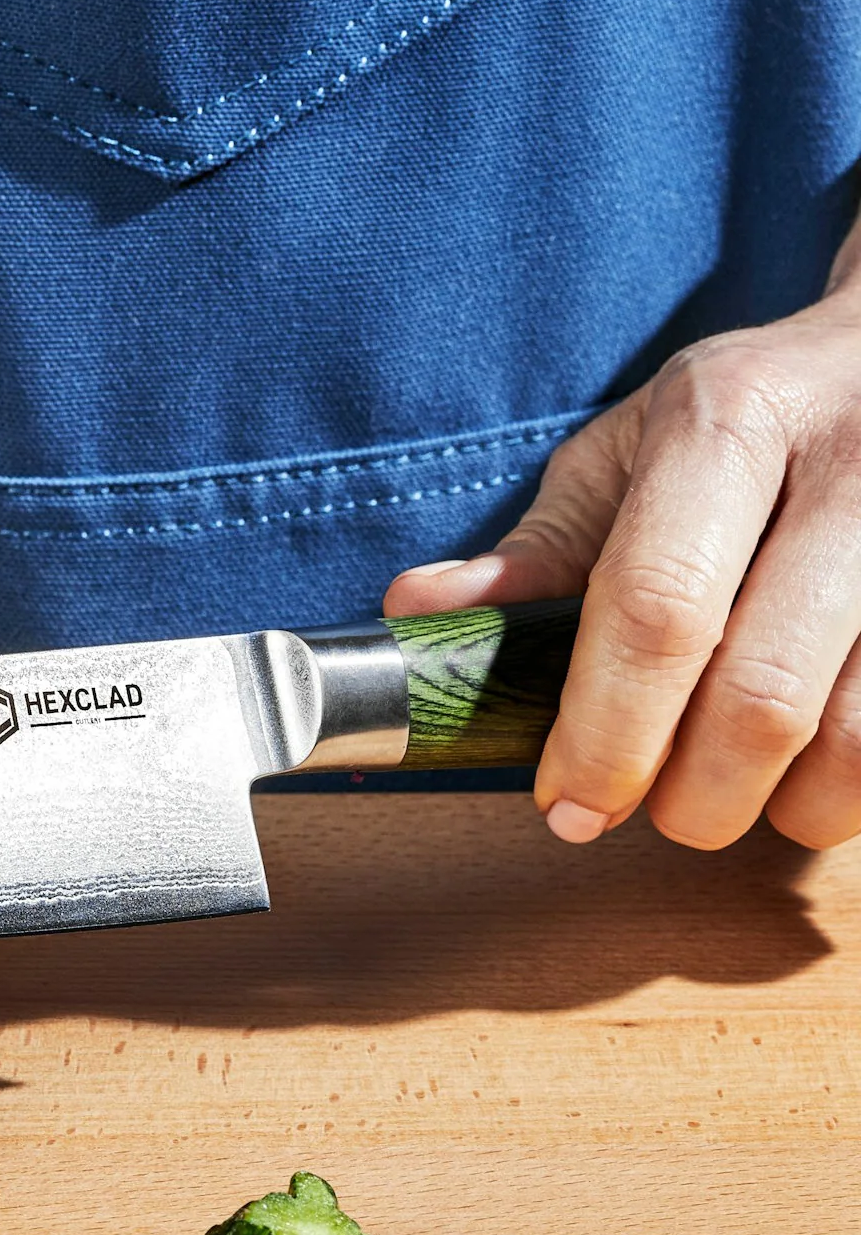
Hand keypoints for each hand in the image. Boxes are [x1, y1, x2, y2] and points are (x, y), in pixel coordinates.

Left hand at [386, 237, 860, 850]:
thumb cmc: (745, 422)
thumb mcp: (629, 453)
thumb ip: (536, 551)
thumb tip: (418, 614)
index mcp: (730, 424)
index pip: (658, 610)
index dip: (604, 734)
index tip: (568, 805)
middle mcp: (852, 467)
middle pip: (760, 697)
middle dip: (690, 796)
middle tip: (658, 812)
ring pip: (856, 737)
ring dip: (780, 805)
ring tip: (738, 792)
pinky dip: (850, 786)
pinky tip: (812, 768)